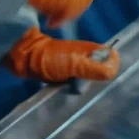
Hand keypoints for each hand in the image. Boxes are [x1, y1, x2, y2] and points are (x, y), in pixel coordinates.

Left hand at [4, 28, 119, 82]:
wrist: (25, 58)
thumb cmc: (50, 59)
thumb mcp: (75, 64)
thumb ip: (94, 68)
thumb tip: (113, 71)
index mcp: (93, 49)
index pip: (112, 61)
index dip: (107, 71)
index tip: (96, 79)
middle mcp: (87, 56)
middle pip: (101, 73)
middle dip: (91, 82)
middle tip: (77, 83)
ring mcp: (77, 64)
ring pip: (88, 80)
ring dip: (80, 86)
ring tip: (68, 87)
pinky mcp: (67, 72)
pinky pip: (76, 83)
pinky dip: (72, 87)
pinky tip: (64, 89)